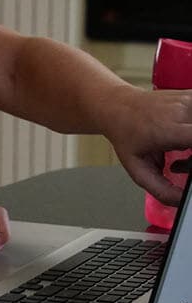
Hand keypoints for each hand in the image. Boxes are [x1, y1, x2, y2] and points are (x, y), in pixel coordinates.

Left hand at [104, 86, 191, 204]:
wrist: (117, 107)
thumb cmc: (125, 134)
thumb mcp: (137, 168)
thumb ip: (160, 189)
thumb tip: (181, 201)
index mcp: (168, 129)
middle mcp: (181, 111)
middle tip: (186, 163)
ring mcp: (188, 101)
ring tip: (183, 150)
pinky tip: (185, 138)